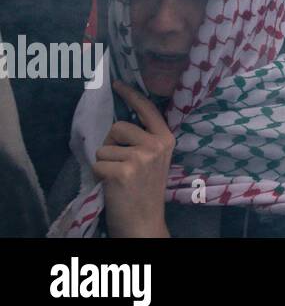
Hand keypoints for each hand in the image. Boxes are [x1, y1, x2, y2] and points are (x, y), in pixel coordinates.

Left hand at [95, 81, 173, 237]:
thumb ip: (145, 139)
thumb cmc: (146, 190)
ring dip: (104, 161)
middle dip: (112, 143)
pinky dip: (99, 175)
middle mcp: (156, 144)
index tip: (117, 83)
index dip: (131, 94)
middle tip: (120, 163)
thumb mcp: (155, 159)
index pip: (147, 109)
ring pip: (104, 146)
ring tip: (117, 176)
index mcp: (166, 139)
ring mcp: (140, 157)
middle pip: (118, 126)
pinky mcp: (123, 171)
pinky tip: (112, 186)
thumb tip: (122, 119)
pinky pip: (97, 163)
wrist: (144, 221)